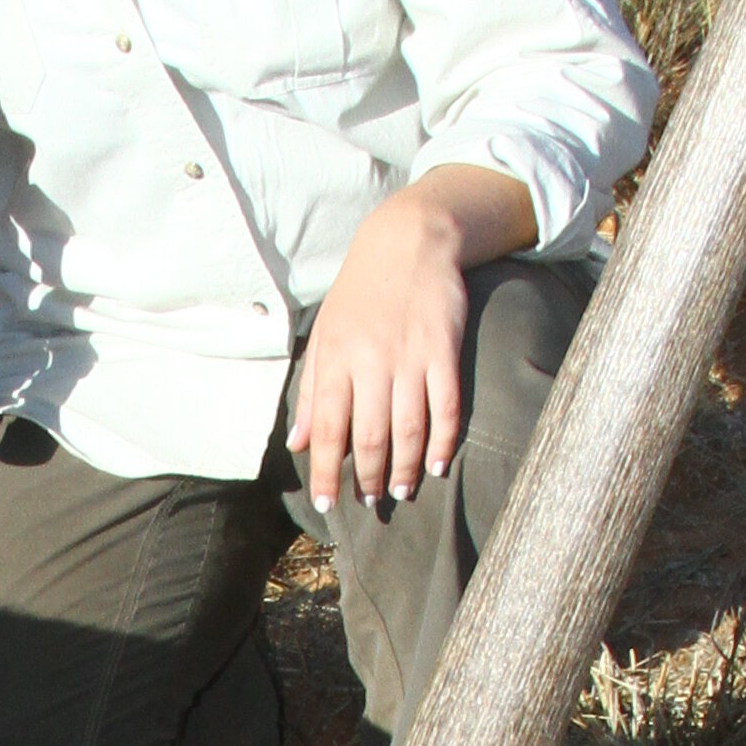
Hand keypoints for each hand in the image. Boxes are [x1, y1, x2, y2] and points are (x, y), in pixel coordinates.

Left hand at [296, 170, 529, 512]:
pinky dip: (442, 442)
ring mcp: (411, 357)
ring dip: (405, 469)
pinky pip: (446, 408)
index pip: (327, 429)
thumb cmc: (360, 292)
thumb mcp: (325, 334)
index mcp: (336, 358)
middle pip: (368, 437)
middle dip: (367, 478)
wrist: (408, 241)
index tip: (326, 504)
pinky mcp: (445, 351)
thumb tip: (299, 442)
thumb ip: (313, 391)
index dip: (325, 471)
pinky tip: (438, 465)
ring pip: (408, 429)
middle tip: (368, 503)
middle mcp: (372, 361)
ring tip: (401, 492)